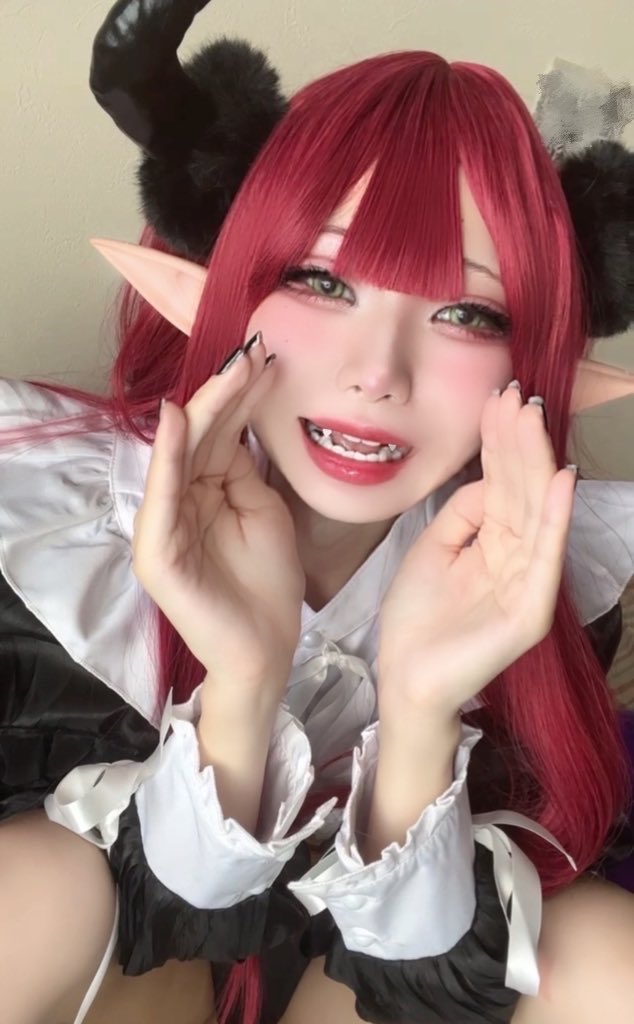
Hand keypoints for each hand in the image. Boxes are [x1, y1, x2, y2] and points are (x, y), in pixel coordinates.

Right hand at [132, 335, 304, 706]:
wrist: (264, 647)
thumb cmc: (266, 582)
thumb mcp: (263, 510)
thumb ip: (243, 469)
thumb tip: (240, 424)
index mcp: (205, 490)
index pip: (219, 435)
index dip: (240, 397)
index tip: (266, 359)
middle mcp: (179, 500)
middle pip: (200, 436)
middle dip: (227, 392)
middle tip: (254, 352)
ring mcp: (164, 525)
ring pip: (181, 455)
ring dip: (206, 409)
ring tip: (234, 369)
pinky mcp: (158, 551)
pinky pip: (162, 496)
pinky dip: (168, 456)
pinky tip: (179, 419)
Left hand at [377, 384, 576, 721]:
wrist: (406, 679)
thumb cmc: (416, 619)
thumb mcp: (432, 549)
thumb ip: (463, 513)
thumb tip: (487, 476)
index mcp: (493, 542)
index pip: (503, 483)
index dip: (501, 442)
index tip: (499, 397)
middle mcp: (517, 556)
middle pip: (523, 489)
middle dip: (520, 441)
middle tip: (518, 395)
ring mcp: (528, 583)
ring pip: (536, 512)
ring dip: (536, 463)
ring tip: (533, 419)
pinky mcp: (530, 610)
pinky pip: (545, 556)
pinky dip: (555, 517)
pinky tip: (560, 479)